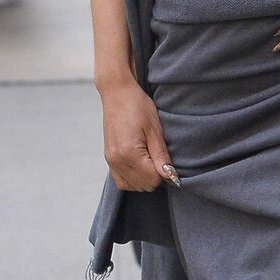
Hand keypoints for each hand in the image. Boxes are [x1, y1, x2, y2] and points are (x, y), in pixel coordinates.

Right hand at [100, 75, 177, 192]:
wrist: (117, 93)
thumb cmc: (138, 106)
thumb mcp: (155, 129)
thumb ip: (161, 156)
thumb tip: (170, 176)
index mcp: (129, 153)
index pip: (153, 180)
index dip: (164, 173)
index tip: (166, 159)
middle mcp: (117, 160)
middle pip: (143, 186)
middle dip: (155, 176)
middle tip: (158, 157)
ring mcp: (110, 161)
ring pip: (132, 186)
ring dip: (144, 178)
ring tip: (149, 159)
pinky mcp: (108, 158)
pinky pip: (121, 181)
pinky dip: (132, 178)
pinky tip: (140, 165)